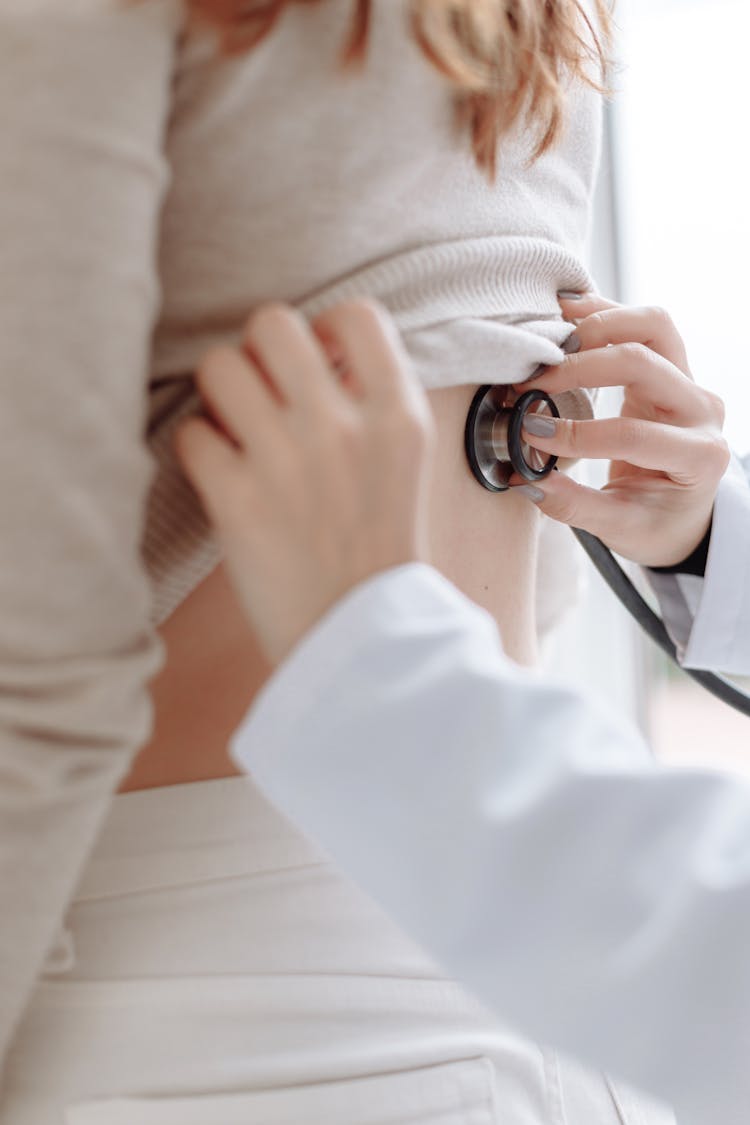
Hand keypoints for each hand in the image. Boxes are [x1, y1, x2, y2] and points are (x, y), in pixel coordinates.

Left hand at [173, 300, 434, 664]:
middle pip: (273, 323)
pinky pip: (191, 432)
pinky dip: (200, 448)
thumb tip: (316, 352)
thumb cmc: (380, 551)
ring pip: (218, 366)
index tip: (317, 361)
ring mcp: (287, 462)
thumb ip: (373, 404)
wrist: (362, 640)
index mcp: (398, 418)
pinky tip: (221, 473)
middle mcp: (342, 429)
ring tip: (235, 427)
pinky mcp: (237, 502)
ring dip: (220, 392)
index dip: (326, 328)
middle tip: (263, 389)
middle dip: (259, 350)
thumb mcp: (404, 466)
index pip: (358, 314)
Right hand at [510, 295, 730, 566]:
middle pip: (644, 362)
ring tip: (550, 338)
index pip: (634, 435)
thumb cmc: (655, 523)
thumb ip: (574, 505)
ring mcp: (690, 381)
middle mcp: (702, 410)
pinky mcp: (671, 365)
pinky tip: (565, 315)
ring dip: (598, 323)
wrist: (682, 511)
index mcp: (699, 456)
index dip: (578, 435)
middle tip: (531, 385)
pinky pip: (644, 325)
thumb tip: (525, 479)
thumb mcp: (620, 528)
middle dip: (579, 368)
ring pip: (654, 325)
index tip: (532, 435)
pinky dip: (603, 313)